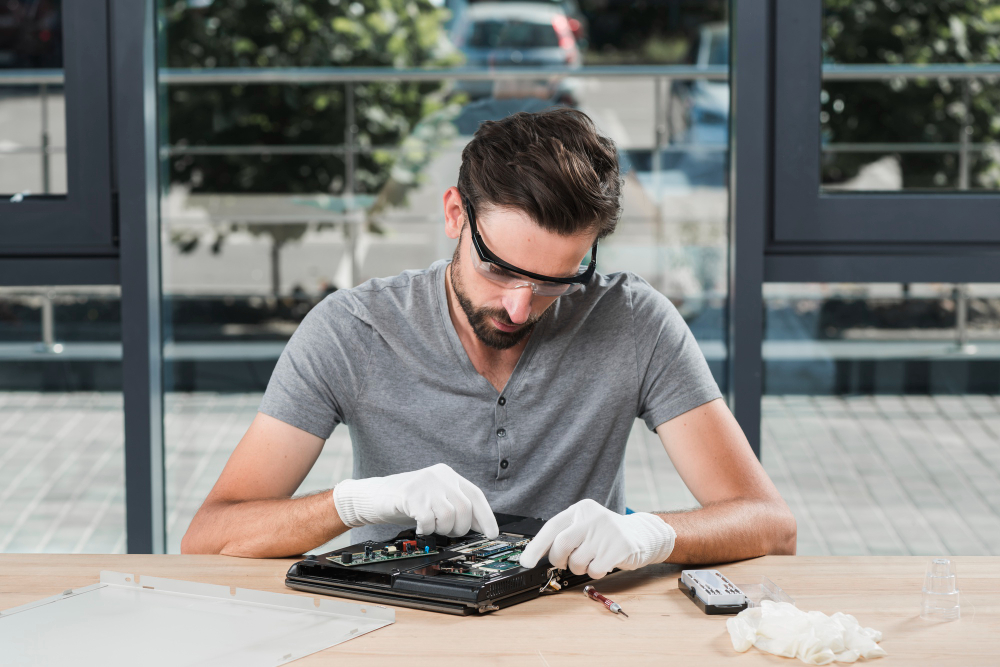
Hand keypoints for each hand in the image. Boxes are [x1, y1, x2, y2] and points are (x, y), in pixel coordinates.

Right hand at [332, 463, 498, 537]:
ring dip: (442, 529)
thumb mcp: (436, 500)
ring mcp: (425, 484)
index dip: (486, 516)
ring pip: (449, 516)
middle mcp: (440, 476)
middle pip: (465, 508)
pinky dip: (426, 529)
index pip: (475, 495)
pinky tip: (420, 527)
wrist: (375, 496)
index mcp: (449, 475)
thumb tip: (481, 527)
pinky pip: (429, 520)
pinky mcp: (410, 495)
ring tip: (431, 527)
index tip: (492, 534)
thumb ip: (456, 508)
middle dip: (459, 528)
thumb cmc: (408, 501)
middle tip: (447, 532)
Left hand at [519, 499, 675, 578]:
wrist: (641, 534)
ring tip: (591, 559)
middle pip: (561, 545)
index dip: (536, 546)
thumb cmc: (606, 534)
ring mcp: (607, 531)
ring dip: (579, 568)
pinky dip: (595, 572)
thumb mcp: (585, 526)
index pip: (552, 527)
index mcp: (580, 509)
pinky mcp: (620, 547)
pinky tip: (603, 563)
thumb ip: (566, 535)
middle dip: (559, 560)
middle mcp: (592, 517)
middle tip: (566, 562)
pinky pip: (594, 570)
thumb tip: (539, 556)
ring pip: (577, 561)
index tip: (525, 562)